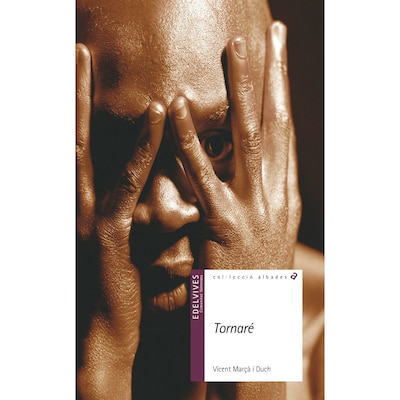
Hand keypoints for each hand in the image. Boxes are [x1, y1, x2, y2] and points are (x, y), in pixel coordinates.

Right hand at [76, 43, 165, 398]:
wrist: (108, 328)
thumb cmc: (120, 284)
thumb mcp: (123, 238)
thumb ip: (128, 206)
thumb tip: (145, 181)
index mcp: (88, 202)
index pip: (80, 146)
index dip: (75, 109)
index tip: (80, 72)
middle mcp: (80, 202)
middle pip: (72, 138)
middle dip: (68, 95)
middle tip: (72, 52)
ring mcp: (89, 215)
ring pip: (89, 151)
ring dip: (85, 106)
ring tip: (88, 62)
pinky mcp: (106, 232)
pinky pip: (126, 180)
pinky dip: (141, 145)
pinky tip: (157, 114)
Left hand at [169, 21, 300, 271]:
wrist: (255, 328)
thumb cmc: (254, 276)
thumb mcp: (263, 232)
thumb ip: (256, 198)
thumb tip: (249, 169)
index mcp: (284, 194)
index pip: (285, 133)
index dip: (284, 93)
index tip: (280, 59)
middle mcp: (276, 194)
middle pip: (278, 123)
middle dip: (276, 75)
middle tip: (272, 33)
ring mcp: (254, 209)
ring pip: (249, 138)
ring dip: (242, 90)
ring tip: (235, 46)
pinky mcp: (225, 225)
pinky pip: (204, 176)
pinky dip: (189, 141)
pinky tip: (178, 107)